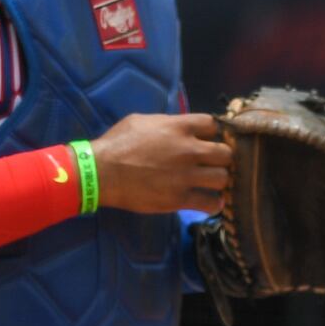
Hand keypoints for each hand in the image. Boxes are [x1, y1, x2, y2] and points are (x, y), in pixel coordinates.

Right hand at [91, 112, 229, 215]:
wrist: (99, 173)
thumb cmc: (116, 144)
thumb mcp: (141, 121)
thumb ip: (166, 123)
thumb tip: (179, 126)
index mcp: (179, 127)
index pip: (213, 125)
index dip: (212, 133)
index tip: (206, 140)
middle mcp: (188, 150)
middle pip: (225, 153)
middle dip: (220, 158)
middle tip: (211, 164)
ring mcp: (186, 175)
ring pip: (223, 178)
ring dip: (218, 181)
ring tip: (210, 183)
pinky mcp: (179, 198)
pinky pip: (210, 203)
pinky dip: (213, 204)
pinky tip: (209, 202)